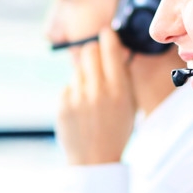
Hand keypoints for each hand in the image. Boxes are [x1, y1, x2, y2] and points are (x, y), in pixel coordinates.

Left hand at [56, 28, 136, 164]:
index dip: (107, 37)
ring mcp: (78, 97)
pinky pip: (68, 87)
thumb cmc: (115, 131)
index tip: (106, 32)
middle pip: (89, 51)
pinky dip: (73, 93)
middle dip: (92, 52)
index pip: (110, 49)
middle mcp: (98, 90)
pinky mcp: (63, 104)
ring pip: (77, 70)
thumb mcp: (129, 105)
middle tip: (94, 58)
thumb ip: (122, 78)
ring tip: (89, 97)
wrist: (95, 160)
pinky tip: (80, 109)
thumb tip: (116, 51)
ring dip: (83, 76)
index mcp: (119, 90)